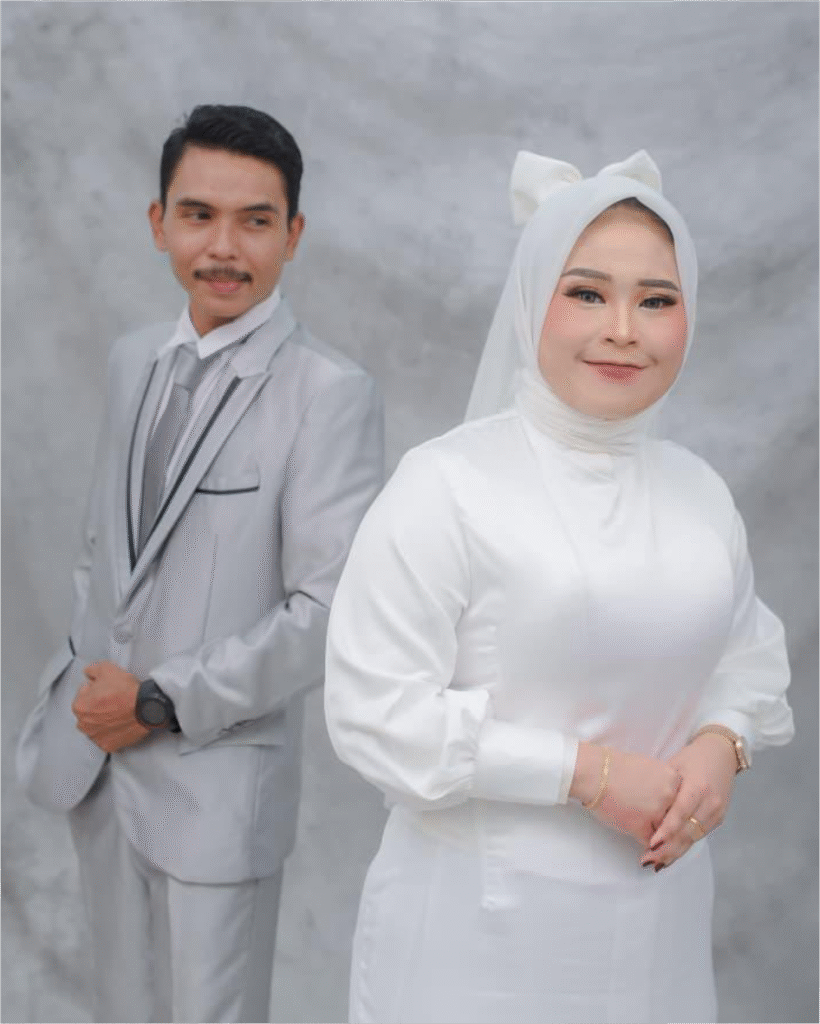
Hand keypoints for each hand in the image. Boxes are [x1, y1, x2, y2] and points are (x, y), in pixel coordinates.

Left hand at [72, 661, 149, 752]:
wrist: (146, 707)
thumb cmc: (127, 691)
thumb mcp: (107, 668)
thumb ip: (92, 670)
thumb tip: (88, 673)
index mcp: (79, 706)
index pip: (83, 694)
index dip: (97, 689)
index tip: (108, 689)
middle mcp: (83, 725)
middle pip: (88, 712)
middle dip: (97, 706)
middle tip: (114, 700)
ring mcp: (96, 737)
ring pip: (96, 726)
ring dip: (103, 720)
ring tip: (118, 712)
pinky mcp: (108, 745)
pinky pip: (106, 737)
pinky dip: (112, 732)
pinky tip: (120, 723)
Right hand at [570, 743, 681, 847]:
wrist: (595, 772)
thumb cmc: (614, 768)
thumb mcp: (648, 767)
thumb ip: (662, 783)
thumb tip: (666, 797)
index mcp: (673, 778)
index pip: (683, 801)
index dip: (677, 813)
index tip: (676, 822)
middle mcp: (670, 795)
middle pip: (677, 819)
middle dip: (672, 831)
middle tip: (671, 842)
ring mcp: (657, 812)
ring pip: (666, 834)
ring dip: (662, 844)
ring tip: (659, 852)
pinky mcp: (642, 827)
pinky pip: (650, 842)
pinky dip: (648, 849)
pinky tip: (646, 853)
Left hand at [641, 733, 736, 870]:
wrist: (721, 754)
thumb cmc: (691, 757)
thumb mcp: (674, 765)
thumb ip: (662, 787)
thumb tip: (642, 807)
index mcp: (698, 787)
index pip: (680, 813)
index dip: (666, 831)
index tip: (651, 843)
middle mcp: (710, 802)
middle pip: (687, 832)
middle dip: (668, 849)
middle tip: (648, 860)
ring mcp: (717, 812)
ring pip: (693, 838)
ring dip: (675, 852)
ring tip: (655, 862)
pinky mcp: (719, 818)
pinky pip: (699, 836)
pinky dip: (683, 846)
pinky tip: (670, 855)